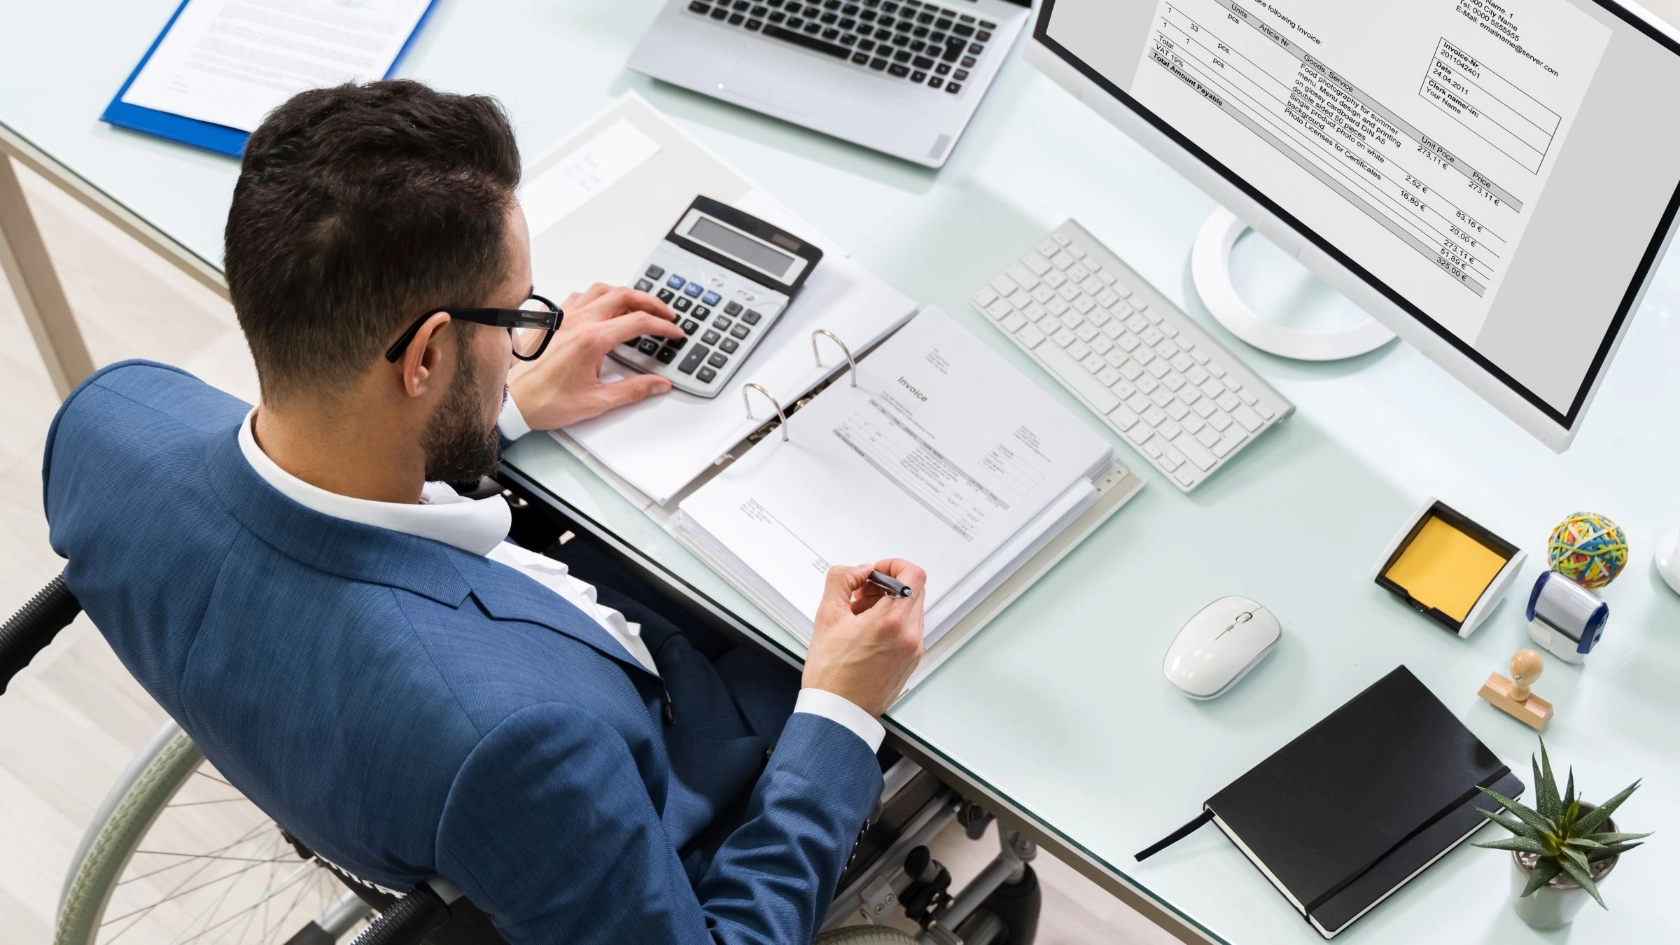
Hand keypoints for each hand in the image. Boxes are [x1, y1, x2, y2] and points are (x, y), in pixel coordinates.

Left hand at [506, 283, 684, 429]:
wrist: (513, 401)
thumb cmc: (546, 401)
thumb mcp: (598, 401)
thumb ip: (634, 390)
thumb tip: (658, 385)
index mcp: (592, 339)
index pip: (638, 322)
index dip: (663, 326)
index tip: (674, 332)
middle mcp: (578, 321)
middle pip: (624, 296)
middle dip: (651, 302)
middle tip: (666, 313)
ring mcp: (564, 317)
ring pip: (602, 290)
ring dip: (626, 294)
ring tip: (640, 305)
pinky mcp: (553, 319)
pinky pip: (580, 295)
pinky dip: (598, 296)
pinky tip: (603, 306)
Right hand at [803, 559, 926, 716]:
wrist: (838, 713)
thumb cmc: (831, 675)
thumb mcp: (826, 616)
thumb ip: (842, 580)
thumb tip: (858, 570)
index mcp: (891, 621)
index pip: (913, 574)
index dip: (893, 565)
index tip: (874, 573)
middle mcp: (909, 636)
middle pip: (913, 590)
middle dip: (885, 585)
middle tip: (860, 595)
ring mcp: (913, 650)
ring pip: (910, 610)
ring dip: (888, 604)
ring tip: (858, 618)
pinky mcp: (911, 661)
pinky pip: (908, 630)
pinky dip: (891, 623)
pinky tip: (865, 634)